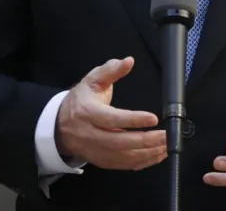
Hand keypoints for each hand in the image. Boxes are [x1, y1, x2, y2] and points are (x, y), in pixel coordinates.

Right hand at [56, 56, 166, 170]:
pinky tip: (156, 155)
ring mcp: (95, 151)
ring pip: (122, 157)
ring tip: (166, 146)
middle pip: (119, 142)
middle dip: (145, 141)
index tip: (153, 118)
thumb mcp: (92, 80)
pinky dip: (142, 162)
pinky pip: (123, 165)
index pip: (112, 118)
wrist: (60, 125)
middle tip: (165, 136)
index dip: (133, 120)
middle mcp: (90, 134)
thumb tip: (129, 61)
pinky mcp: (101, 161)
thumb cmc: (80, 100)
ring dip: (147, 154)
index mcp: (88, 112)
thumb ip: (110, 70)